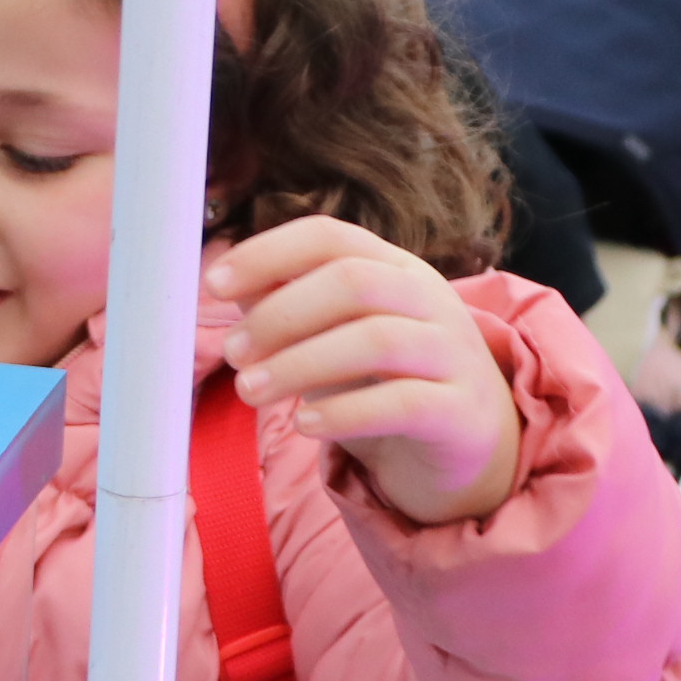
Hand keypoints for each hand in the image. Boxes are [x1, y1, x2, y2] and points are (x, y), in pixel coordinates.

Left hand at [209, 217, 522, 525]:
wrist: (467, 442)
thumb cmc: (387, 381)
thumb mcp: (334, 336)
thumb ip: (285, 307)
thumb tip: (224, 284)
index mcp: (395, 268)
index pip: (329, 237)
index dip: (267, 253)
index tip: (213, 284)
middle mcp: (429, 299)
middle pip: (352, 282)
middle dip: (279, 315)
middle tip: (233, 353)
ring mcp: (453, 352)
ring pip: (375, 340)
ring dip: (299, 364)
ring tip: (250, 391)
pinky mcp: (461, 411)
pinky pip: (403, 403)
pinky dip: (345, 413)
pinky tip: (305, 424)